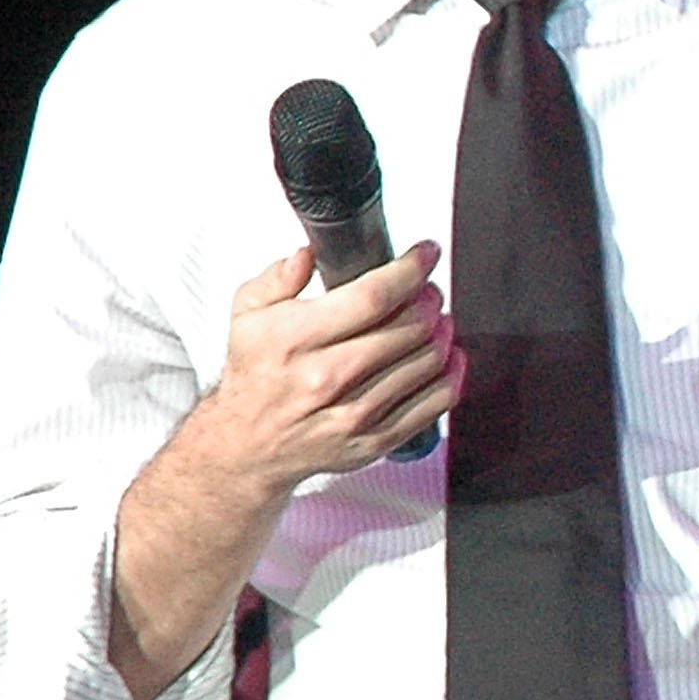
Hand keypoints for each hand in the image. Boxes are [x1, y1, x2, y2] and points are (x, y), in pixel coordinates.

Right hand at [190, 241, 461, 495]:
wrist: (248, 445)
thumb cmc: (255, 376)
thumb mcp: (247, 316)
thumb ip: (277, 278)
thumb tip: (309, 254)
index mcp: (295, 339)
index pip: (372, 296)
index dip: (410, 269)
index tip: (425, 254)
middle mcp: (327, 377)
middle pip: (410, 327)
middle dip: (429, 299)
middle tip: (428, 291)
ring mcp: (355, 413)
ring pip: (428, 360)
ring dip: (442, 331)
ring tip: (435, 319)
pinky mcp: (376, 440)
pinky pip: (436, 401)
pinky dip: (452, 372)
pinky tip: (447, 356)